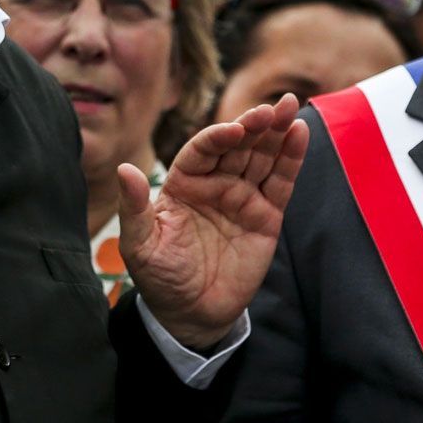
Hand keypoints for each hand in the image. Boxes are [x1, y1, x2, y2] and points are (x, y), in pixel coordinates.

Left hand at [118, 93, 306, 349]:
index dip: (217, 138)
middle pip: (237, 146)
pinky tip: (299, 133)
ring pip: (262, 157)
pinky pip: (280, 183)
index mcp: (183, 183)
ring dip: (276, 132)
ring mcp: (242, 197)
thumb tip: (124, 169)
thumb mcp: (140, 245)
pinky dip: (291, 159)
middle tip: (272, 107)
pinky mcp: (266, 216)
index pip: (202, 150)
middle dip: (254, 125)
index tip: (234, 131)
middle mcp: (214, 183)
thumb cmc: (160, 277)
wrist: (190, 314)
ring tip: (289, 107)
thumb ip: (135, 207)